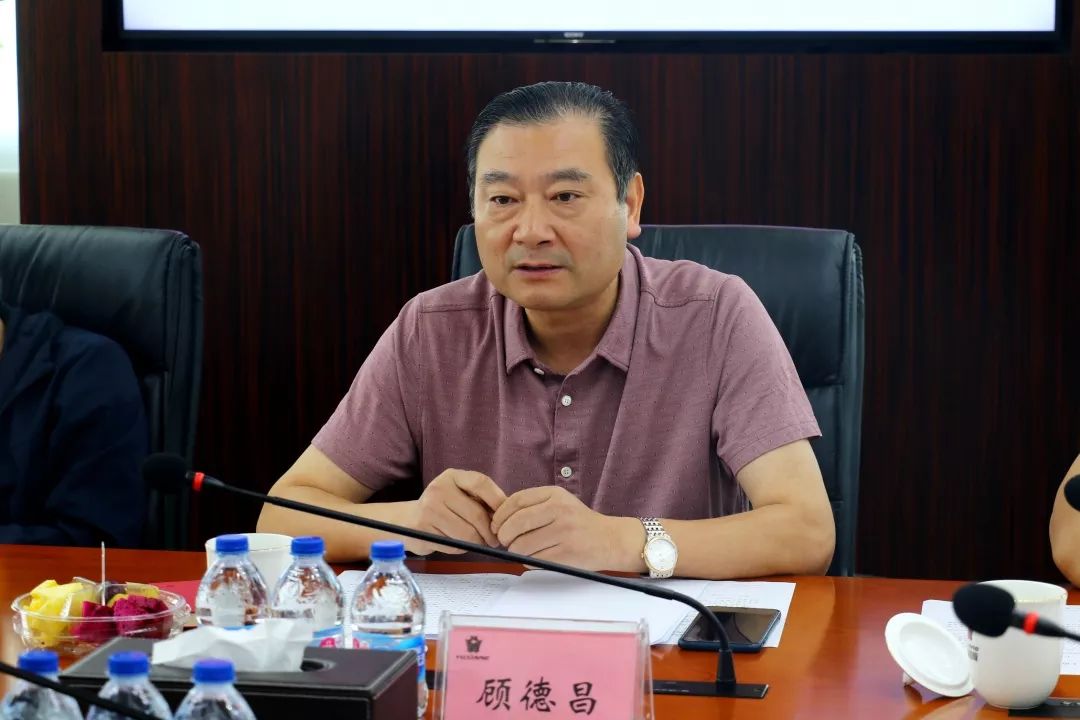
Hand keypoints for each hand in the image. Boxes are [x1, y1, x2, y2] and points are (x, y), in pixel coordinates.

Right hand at [407, 469, 506, 554]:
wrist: (409, 520)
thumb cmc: (444, 508)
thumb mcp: (461, 496)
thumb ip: (481, 501)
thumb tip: (506, 517)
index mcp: (452, 476)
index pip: (481, 483)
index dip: (498, 501)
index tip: (506, 517)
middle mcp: (438, 489)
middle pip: (476, 514)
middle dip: (490, 532)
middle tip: (495, 540)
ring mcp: (429, 509)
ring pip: (467, 534)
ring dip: (478, 543)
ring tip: (478, 542)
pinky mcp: (422, 531)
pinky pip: (453, 545)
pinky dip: (461, 548)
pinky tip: (456, 542)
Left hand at [490, 486, 621, 569]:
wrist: (611, 539)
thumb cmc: (580, 523)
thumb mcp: (560, 502)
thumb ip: (534, 505)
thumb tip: (499, 519)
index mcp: (555, 495)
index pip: (516, 501)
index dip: (500, 515)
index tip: (496, 525)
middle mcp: (559, 510)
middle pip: (516, 523)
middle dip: (504, 535)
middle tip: (505, 541)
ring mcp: (564, 532)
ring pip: (522, 545)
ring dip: (516, 551)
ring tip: (522, 550)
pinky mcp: (567, 553)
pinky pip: (534, 560)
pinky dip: (529, 561)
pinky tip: (536, 557)